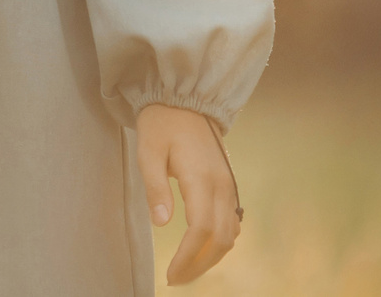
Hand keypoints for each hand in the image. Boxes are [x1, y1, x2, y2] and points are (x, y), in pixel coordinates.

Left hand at [137, 102, 241, 284]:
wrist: (185, 101)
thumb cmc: (161, 125)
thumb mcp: (148, 151)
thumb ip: (156, 188)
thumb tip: (162, 223)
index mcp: (201, 179)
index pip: (201, 230)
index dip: (188, 257)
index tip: (171, 273)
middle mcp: (222, 186)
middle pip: (220, 239)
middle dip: (199, 264)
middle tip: (177, 279)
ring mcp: (229, 186)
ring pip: (230, 234)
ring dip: (212, 257)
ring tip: (188, 270)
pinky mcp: (229, 185)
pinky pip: (233, 222)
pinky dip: (221, 242)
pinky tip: (203, 250)